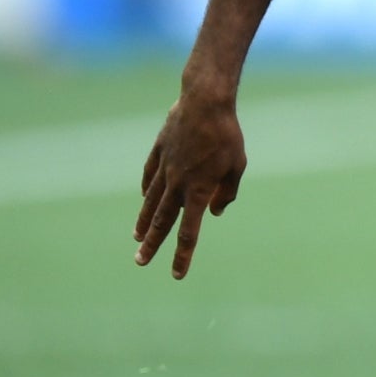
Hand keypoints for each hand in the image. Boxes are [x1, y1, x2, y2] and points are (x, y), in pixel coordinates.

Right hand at [134, 86, 246, 279]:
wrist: (204, 102)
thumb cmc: (227, 135)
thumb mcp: (237, 166)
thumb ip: (227, 192)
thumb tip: (216, 212)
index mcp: (199, 191)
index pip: (189, 232)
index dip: (183, 255)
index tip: (177, 274)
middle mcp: (177, 184)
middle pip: (162, 222)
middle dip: (152, 245)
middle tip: (141, 262)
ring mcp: (165, 168)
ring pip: (151, 202)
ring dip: (144, 222)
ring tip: (137, 238)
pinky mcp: (158, 152)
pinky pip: (150, 176)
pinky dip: (147, 190)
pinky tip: (145, 199)